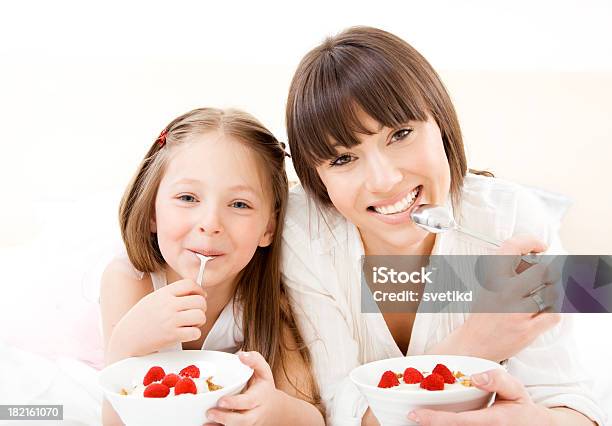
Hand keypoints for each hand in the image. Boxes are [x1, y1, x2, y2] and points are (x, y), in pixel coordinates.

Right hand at [110, 278, 206, 356]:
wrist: (127, 337)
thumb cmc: (142, 318)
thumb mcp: (154, 298)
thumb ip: (172, 294)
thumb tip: (195, 291)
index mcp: (163, 293)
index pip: (189, 284)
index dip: (199, 290)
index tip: (201, 296)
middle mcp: (168, 305)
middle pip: (199, 300)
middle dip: (201, 307)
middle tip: (195, 312)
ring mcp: (170, 320)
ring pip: (200, 316)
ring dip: (199, 321)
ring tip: (191, 323)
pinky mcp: (172, 335)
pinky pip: (195, 332)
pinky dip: (194, 333)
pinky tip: (186, 333)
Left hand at [206, 351, 281, 425]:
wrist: (274, 408)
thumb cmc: (264, 387)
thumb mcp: (264, 371)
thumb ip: (255, 360)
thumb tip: (241, 355)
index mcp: (259, 397)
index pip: (248, 402)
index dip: (235, 403)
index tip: (221, 401)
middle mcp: (255, 413)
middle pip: (243, 421)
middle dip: (226, 418)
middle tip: (210, 412)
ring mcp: (249, 423)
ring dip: (220, 425)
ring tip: (206, 420)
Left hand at [408, 369, 552, 424]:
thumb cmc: (522, 409)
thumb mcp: (516, 390)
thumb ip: (497, 380)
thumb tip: (475, 378)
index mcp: (492, 422)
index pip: (457, 422)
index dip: (433, 419)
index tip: (413, 414)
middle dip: (428, 424)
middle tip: (410, 415)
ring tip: (419, 419)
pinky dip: (442, 425)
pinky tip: (432, 422)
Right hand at [428, 235, 561, 361]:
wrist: (474, 344)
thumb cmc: (483, 316)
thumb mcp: (486, 286)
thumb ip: (505, 271)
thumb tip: (533, 257)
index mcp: (491, 279)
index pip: (511, 247)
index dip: (530, 241)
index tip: (540, 246)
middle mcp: (504, 292)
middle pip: (542, 271)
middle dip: (548, 273)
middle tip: (545, 277)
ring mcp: (517, 311)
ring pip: (551, 292)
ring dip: (551, 294)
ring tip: (541, 297)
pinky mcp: (527, 330)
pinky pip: (554, 314)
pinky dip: (554, 311)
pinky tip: (544, 311)